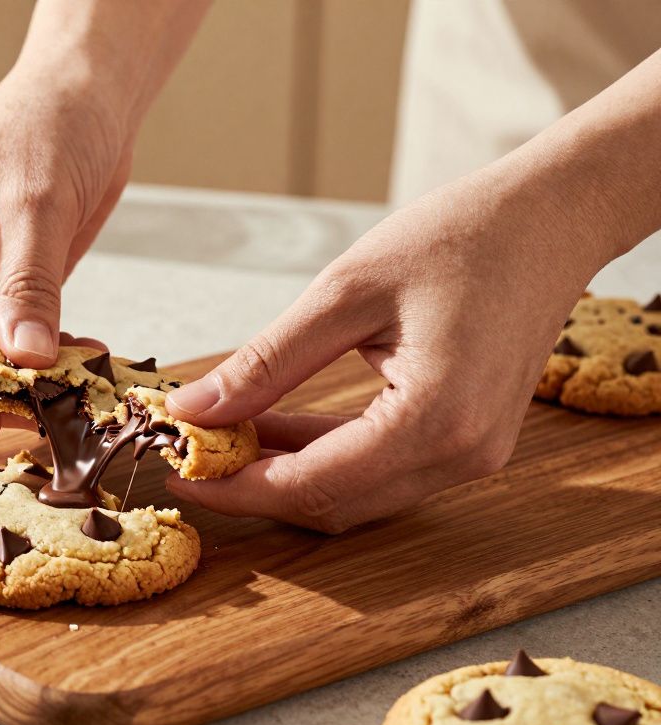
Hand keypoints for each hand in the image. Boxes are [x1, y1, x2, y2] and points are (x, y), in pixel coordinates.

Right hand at [0, 72, 131, 435]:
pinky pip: (6, 339)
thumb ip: (29, 285)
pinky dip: (39, 359)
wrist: (88, 93)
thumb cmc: (49, 121)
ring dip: (14, 380)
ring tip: (64, 392)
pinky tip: (76, 364)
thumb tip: (25, 361)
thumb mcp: (38, 203)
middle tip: (33, 415)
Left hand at [163, 168, 613, 532]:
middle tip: (188, 457)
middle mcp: (462, 454)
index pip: (313, 484)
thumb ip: (265, 362)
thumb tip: (194, 409)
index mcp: (437, 419)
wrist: (549, 218)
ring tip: (221, 435)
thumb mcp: (344, 292)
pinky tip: (271, 424)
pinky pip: (380, 470)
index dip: (236, 487)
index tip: (178, 472)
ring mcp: (472, 454)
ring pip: (354, 494)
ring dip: (285, 472)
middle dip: (253, 486)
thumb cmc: (458, 236)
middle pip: (334, 503)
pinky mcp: (469, 440)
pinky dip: (322, 456)